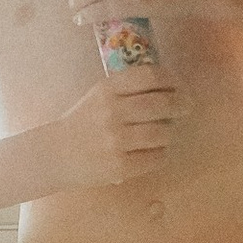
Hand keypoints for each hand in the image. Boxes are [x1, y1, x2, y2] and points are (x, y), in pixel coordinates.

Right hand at [50, 65, 185, 186]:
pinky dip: (160, 154)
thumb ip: (128, 88)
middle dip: (181, 104)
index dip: (171, 79)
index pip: (149, 76)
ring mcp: (116, 140)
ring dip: (169, 132)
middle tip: (186, 106)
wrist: (55, 155)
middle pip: (162, 103)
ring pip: (163, 132)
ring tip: (163, 132)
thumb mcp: (99, 96)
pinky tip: (153, 152)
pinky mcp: (120, 166)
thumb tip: (170, 87)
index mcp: (107, 90)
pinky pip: (156, 158)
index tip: (178, 85)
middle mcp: (113, 112)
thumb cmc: (83, 123)